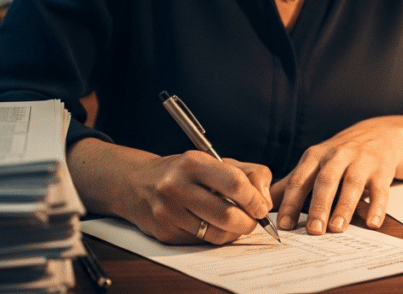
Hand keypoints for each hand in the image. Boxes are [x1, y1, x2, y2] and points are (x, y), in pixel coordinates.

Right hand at [67, 140, 271, 244]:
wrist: (136, 183)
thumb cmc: (183, 171)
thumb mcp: (215, 161)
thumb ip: (248, 173)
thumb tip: (265, 199)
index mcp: (193, 162)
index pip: (235, 183)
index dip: (255, 199)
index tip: (261, 206)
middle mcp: (177, 185)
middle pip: (228, 215)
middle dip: (248, 222)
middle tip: (252, 219)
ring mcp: (168, 211)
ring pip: (216, 234)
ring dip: (234, 233)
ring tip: (235, 223)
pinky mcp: (164, 232)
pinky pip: (200, 242)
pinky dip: (214, 237)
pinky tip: (212, 225)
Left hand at [273, 115, 402, 235]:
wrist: (378, 134)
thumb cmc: (340, 154)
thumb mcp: (314, 162)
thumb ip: (292, 183)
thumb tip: (263, 203)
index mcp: (316, 156)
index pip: (300, 179)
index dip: (291, 202)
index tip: (285, 225)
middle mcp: (337, 156)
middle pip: (325, 181)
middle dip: (318, 206)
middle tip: (313, 231)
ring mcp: (361, 162)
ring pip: (352, 184)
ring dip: (344, 207)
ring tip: (337, 228)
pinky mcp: (382, 170)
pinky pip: (380, 190)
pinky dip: (377, 207)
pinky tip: (372, 223)